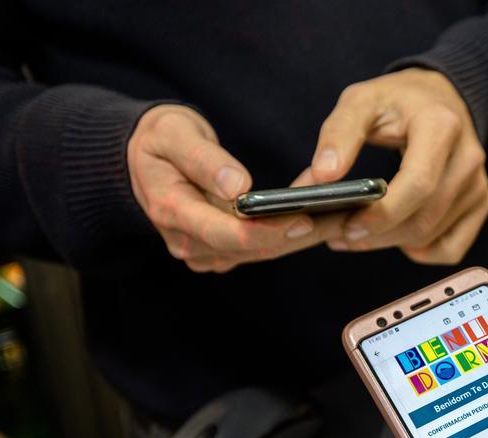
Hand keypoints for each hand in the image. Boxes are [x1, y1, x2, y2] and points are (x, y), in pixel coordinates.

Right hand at [128, 105, 332, 271]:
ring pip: (260, 253)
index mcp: (172, 211)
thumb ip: (203, 159)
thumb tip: (236, 186)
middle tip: (341, 220)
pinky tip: (322, 222)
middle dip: (296, 236)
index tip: (304, 219)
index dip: (267, 231)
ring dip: (300, 240)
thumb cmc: (161, 139)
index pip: (226, 233)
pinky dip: (289, 236)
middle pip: (250, 249)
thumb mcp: (173, 133)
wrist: (145, 157)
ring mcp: (203, 250)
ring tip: (342, 219)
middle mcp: (187, 241)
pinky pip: (259, 249)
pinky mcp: (219, 249)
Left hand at [303, 68, 487, 264]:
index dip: (384, 213)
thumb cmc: (398, 101)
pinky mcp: (480, 202)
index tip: (348, 224)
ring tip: (356, 234)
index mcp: (440, 126)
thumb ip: (338, 135)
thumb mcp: (362, 101)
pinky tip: (396, 238)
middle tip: (340, 235)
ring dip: (390, 243)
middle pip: (424, 218)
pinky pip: (451, 247)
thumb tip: (322, 176)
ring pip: (431, 234)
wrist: (441, 97)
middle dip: (379, 235)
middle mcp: (467, 157)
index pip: (418, 184)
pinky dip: (420, 251)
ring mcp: (477, 183)